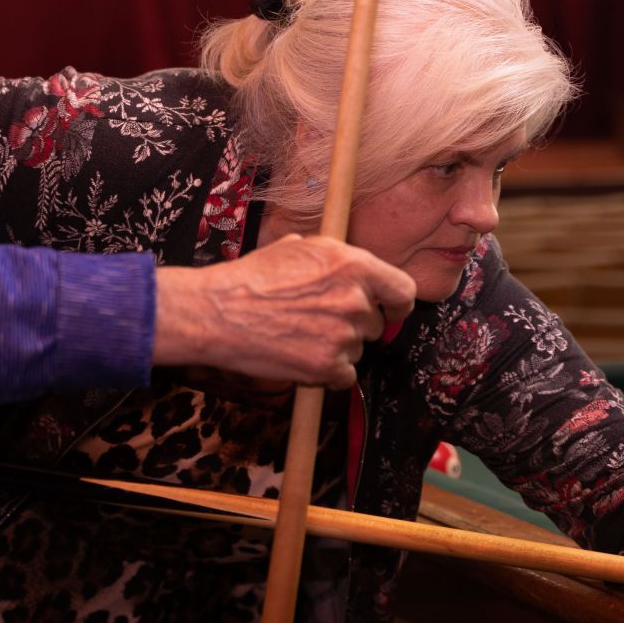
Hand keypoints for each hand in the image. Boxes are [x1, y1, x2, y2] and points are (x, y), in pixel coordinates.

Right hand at [153, 234, 415, 388]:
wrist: (219, 312)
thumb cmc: (251, 278)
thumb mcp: (297, 247)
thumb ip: (334, 259)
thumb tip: (347, 266)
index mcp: (354, 265)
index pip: (404, 290)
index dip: (397, 304)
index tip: (390, 311)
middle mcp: (355, 299)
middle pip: (375, 324)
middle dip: (352, 326)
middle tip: (316, 321)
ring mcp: (344, 335)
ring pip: (357, 350)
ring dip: (335, 348)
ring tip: (297, 335)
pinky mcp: (328, 366)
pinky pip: (343, 375)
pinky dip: (325, 373)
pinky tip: (298, 356)